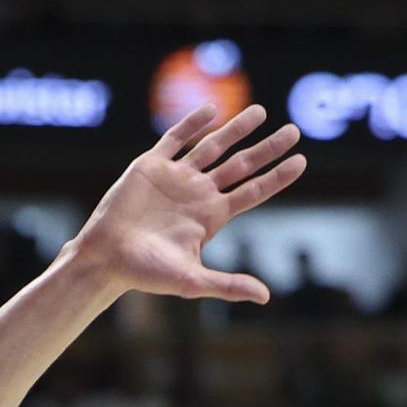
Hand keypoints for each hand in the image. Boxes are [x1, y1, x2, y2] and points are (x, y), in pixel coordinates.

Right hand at [73, 103, 305, 303]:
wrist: (105, 258)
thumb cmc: (145, 274)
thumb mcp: (191, 281)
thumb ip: (228, 285)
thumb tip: (265, 297)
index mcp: (211, 217)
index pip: (252, 192)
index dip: (277, 177)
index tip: (301, 161)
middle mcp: (198, 194)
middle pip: (241, 165)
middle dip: (267, 148)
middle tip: (294, 131)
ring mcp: (176, 177)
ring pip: (213, 147)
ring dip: (237, 129)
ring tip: (261, 112)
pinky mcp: (151, 165)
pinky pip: (176, 138)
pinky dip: (193, 123)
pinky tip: (212, 110)